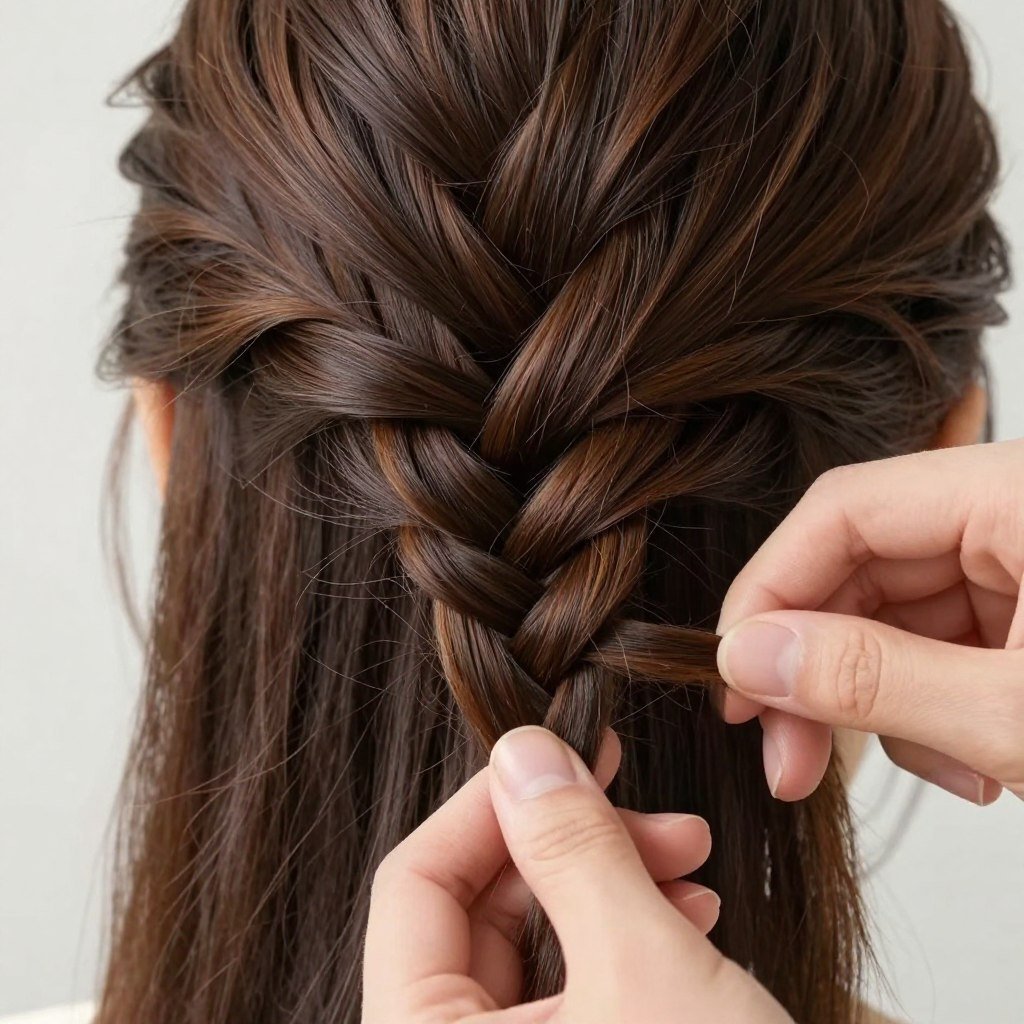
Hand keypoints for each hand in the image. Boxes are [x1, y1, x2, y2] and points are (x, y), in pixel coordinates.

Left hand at [363, 726, 790, 1022]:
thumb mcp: (645, 972)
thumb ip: (574, 849)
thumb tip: (522, 752)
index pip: (414, 886)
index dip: (489, 806)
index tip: (560, 757)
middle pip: (475, 912)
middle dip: (571, 846)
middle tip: (655, 816)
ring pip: (531, 946)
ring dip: (609, 884)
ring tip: (690, 863)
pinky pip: (570, 990)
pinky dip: (623, 938)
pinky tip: (689, 914)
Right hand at [715, 439, 1023, 802]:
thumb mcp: (1018, 717)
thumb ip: (873, 678)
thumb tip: (750, 657)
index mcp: (1016, 493)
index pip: (845, 509)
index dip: (771, 590)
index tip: (736, 674)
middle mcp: (1012, 513)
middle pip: (863, 567)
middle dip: (825, 672)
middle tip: (790, 758)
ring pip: (896, 617)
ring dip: (886, 705)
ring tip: (945, 772)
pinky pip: (943, 647)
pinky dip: (936, 711)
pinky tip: (976, 764)